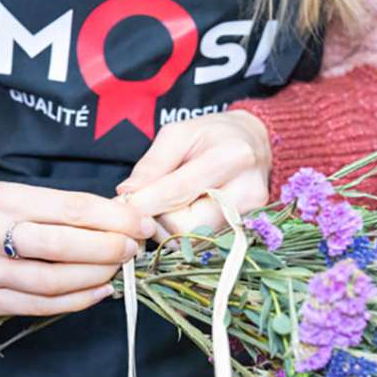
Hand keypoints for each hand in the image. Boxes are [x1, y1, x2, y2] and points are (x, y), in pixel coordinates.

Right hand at [0, 182, 154, 315]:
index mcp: (3, 199)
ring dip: (96, 276)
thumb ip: (63, 209)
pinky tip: (100, 291)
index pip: (71, 208)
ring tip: (118, 270)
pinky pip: (42, 305)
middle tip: (132, 249)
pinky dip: (78, 300)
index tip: (141, 224)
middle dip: (108, 248)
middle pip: (63, 245)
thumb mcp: (19, 199)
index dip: (113, 218)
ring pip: (54, 280)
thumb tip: (121, 218)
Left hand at [117, 111, 271, 236]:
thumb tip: (127, 194)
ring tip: (168, 203)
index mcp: (232, 157)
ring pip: (192, 239)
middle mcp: (246, 192)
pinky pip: (202, 241)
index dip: (146, 202)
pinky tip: (183, 211)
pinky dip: (183, 230)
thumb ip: (152, 164)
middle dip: (159, 217)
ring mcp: (248, 216)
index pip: (179, 191)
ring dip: (169, 226)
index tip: (122, 205)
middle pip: (187, 225)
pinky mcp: (245, 230)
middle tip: (148, 201)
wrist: (253, 144)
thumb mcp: (178, 135)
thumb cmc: (213, 136)